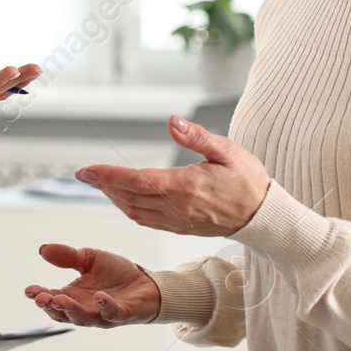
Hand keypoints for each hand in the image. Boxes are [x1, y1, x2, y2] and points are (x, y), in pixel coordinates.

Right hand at [24, 244, 161, 327]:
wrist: (147, 282)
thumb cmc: (116, 274)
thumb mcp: (89, 259)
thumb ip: (67, 256)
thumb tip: (43, 249)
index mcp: (74, 296)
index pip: (52, 298)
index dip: (39, 295)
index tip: (28, 290)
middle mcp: (85, 309)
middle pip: (63, 314)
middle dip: (51, 307)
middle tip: (40, 298)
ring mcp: (103, 314)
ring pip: (84, 318)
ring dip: (71, 310)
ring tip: (60, 299)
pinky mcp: (123, 314)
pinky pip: (113, 314)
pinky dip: (105, 307)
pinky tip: (99, 296)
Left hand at [75, 115, 270, 236]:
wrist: (263, 216)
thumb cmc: (248, 180)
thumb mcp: (228, 150)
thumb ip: (197, 136)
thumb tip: (171, 121)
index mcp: (186, 186)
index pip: (136, 181)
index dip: (108, 175)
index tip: (86, 170)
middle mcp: (178, 207)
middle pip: (129, 198)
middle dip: (104, 186)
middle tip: (86, 174)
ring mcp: (178, 221)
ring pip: (134, 212)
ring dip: (114, 198)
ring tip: (101, 184)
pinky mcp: (180, 228)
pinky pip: (146, 221)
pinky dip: (129, 209)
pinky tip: (123, 199)